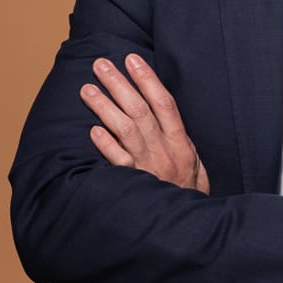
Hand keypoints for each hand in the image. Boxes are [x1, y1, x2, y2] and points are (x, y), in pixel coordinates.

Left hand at [80, 55, 209, 192]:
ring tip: (87, 89)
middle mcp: (164, 151)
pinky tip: (93, 130)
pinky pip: (118, 162)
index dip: (148, 79)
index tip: (132, 59)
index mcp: (181, 143)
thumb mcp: (195, 162)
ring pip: (125, 130)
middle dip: (119, 84)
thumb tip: (165, 114)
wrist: (185, 223)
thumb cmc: (188, 191)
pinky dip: (106, 145)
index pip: (164, 103)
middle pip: (139, 110)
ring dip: (105, 107)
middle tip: (100, 64)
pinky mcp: (133, 183)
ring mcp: (147, 167)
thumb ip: (180, 139)